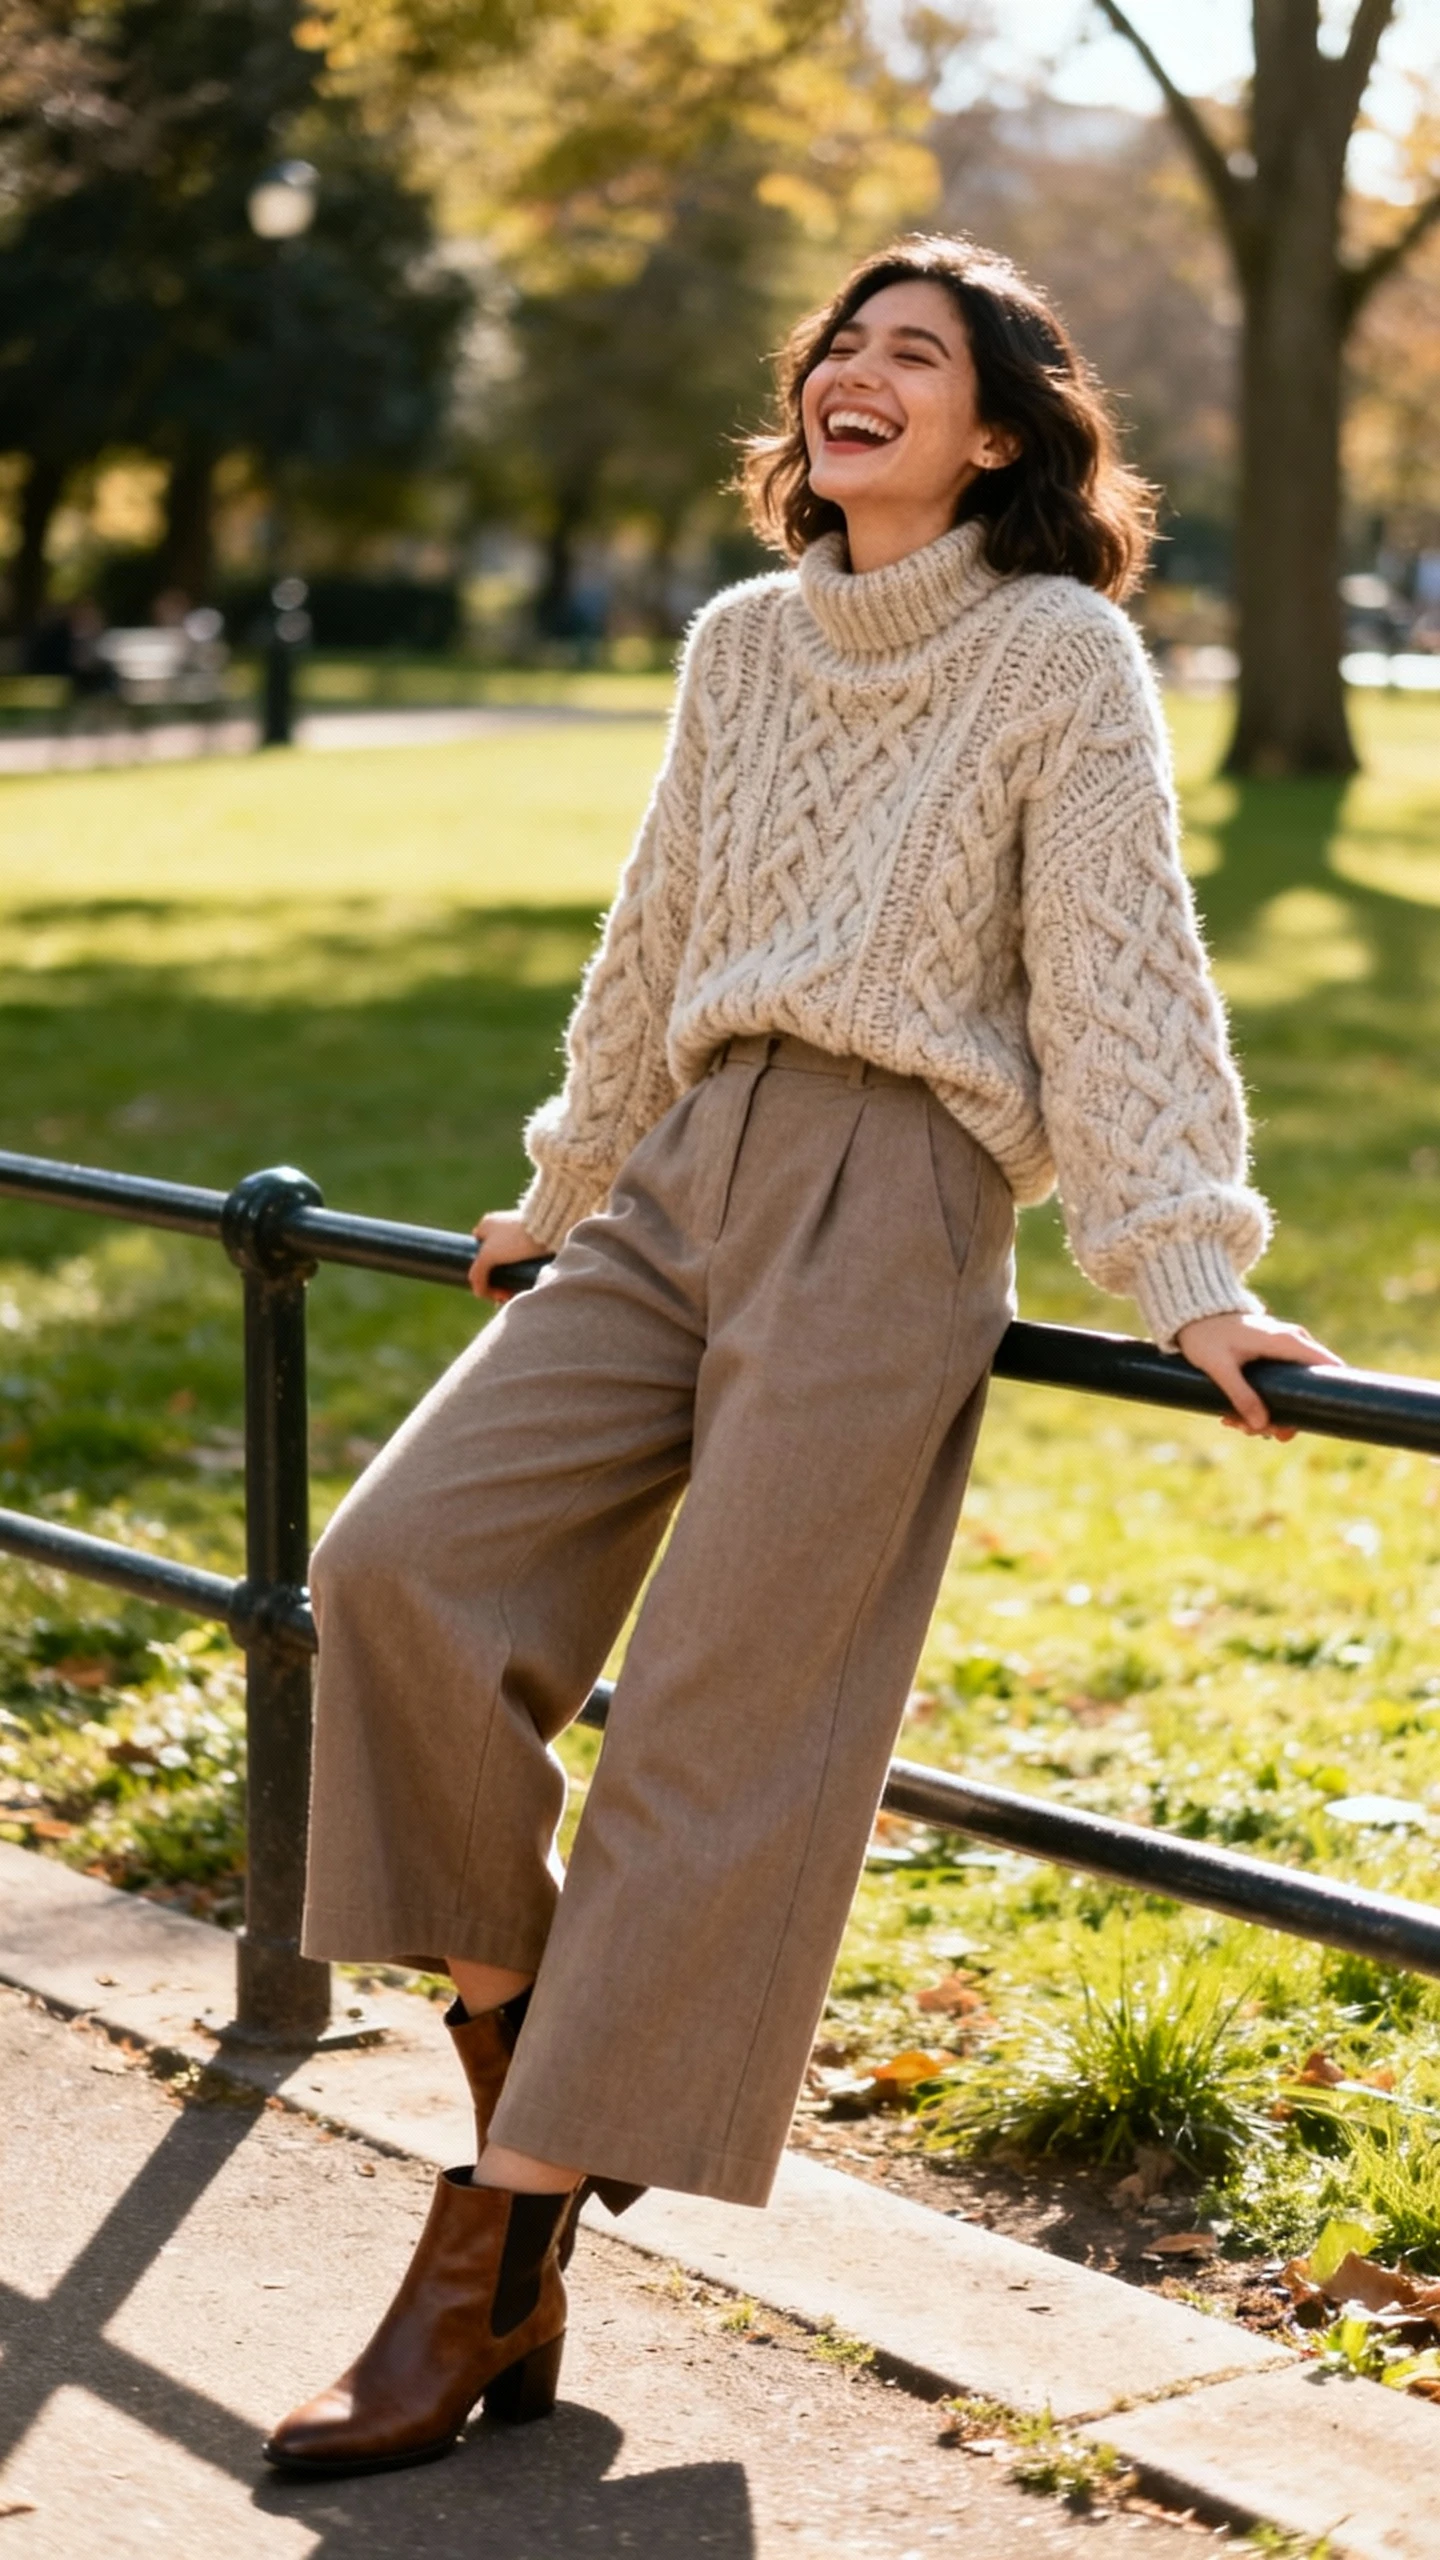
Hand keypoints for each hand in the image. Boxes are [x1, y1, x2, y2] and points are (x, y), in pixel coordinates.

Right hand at [470, 1212, 548, 1302]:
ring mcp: (519, 1234)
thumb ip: (477, 1273)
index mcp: (487, 1225)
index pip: (476, 1251)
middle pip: (494, 1262)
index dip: (479, 1273)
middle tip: (502, 1297)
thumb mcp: (489, 1256)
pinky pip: (524, 1262)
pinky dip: (522, 1275)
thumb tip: (477, 1291)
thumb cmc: (516, 1238)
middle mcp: (502, 1227)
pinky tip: (524, 1287)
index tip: (489, 1288)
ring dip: (508, 1282)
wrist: (551, 1229)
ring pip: (509, 1264)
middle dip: (496, 1282)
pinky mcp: (536, 1241)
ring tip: (514, 1296)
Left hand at [1175, 1309, 1341, 1439]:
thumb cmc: (1206, 1335)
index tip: (1314, 1422)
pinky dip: (1260, 1403)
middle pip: (1308, 1387)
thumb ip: (1240, 1395)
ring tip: (1233, 1423)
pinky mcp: (1274, 1356)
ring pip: (1291, 1390)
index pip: (1330, 1366)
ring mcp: (1285, 1349)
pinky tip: (1234, 1416)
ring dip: (1267, 1414)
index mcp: (1288, 1341)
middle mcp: (1294, 1342)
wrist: (1193, 1315)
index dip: (1332, 1394)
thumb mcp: (1220, 1368)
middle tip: (1256, 1432)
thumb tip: (1262, 1427)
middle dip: (1285, 1416)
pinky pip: (1278, 1385)